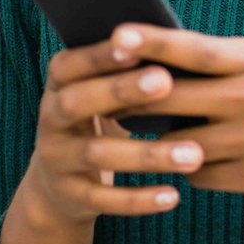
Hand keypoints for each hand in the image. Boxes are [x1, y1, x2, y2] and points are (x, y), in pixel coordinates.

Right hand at [20, 34, 195, 225]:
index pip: (71, 64)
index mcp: (61, 84)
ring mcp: (56, 159)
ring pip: (97, 155)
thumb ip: (133, 70)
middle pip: (77, 102)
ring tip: (193, 154)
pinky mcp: (70, 196)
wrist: (61, 184)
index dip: (99, 55)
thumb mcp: (107, 92)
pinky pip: (102, 199)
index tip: (136, 44)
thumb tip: (186, 44)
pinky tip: (172, 195)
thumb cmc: (104, 117)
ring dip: (146, 154)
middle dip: (120, 90)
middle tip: (166, 82)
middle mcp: (51, 119)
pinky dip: (138, 199)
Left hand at [105, 22, 243, 207]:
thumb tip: (153, 61)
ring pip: (177, 144)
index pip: (195, 48)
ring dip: (166, 141)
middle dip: (133, 100)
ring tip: (165, 133)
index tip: (116, 35)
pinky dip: (194, 167)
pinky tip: (210, 158)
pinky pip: (198, 175)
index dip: (153, 41)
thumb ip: (220, 62)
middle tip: (104, 98)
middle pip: (171, 98)